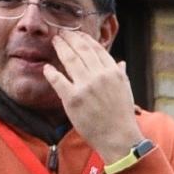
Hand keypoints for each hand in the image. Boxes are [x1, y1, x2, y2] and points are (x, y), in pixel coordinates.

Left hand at [44, 29, 143, 160]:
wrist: (119, 139)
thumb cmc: (122, 117)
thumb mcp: (126, 91)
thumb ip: (120, 74)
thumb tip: (120, 62)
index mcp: (113, 73)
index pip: (96, 49)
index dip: (85, 39)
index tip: (77, 34)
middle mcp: (100, 76)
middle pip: (81, 50)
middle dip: (70, 38)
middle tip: (62, 33)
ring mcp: (85, 87)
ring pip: (69, 60)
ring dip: (61, 48)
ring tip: (55, 41)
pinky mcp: (73, 99)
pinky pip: (58, 80)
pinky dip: (51, 72)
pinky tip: (47, 68)